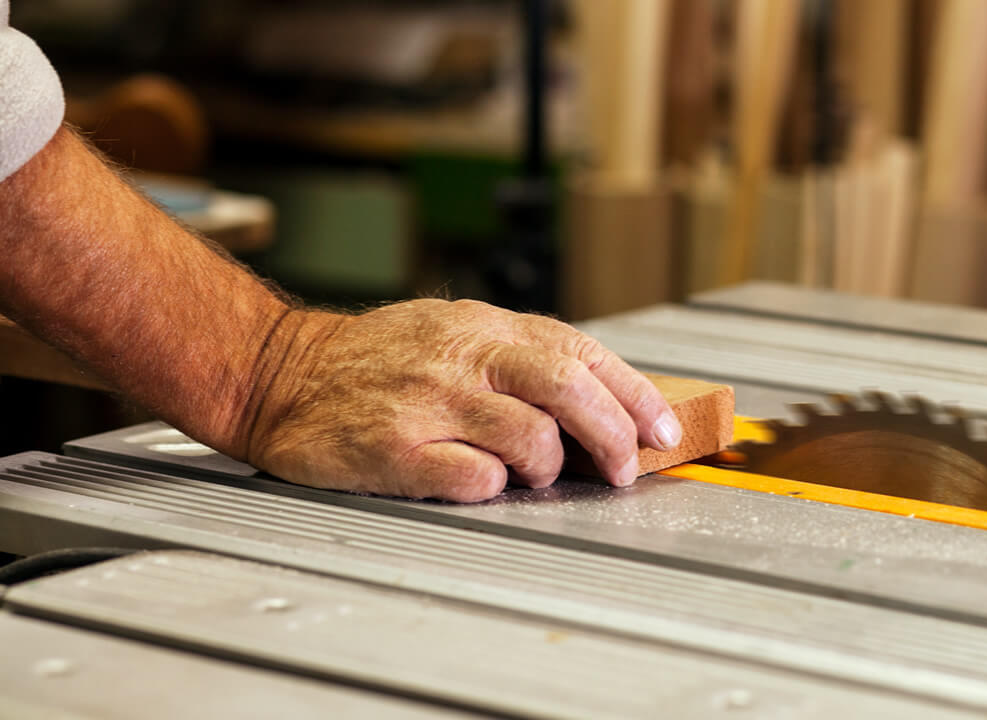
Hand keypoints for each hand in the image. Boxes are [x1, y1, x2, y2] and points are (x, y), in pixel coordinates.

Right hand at [242, 299, 681, 501]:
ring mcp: (428, 403)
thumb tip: (602, 398)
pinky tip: (483, 481)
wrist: (280, 372)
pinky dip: (494, 486)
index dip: (635, 395)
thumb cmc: (376, 359)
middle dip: (615, 435)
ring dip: (551, 466)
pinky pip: (472, 477)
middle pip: (569, 389)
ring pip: (530, 437)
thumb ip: (519, 356)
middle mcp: (462, 358)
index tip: (664, 430)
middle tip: (624, 469)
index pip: (583, 353)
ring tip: (535, 474)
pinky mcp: (393, 449)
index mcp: (485, 328)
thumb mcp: (454, 330)